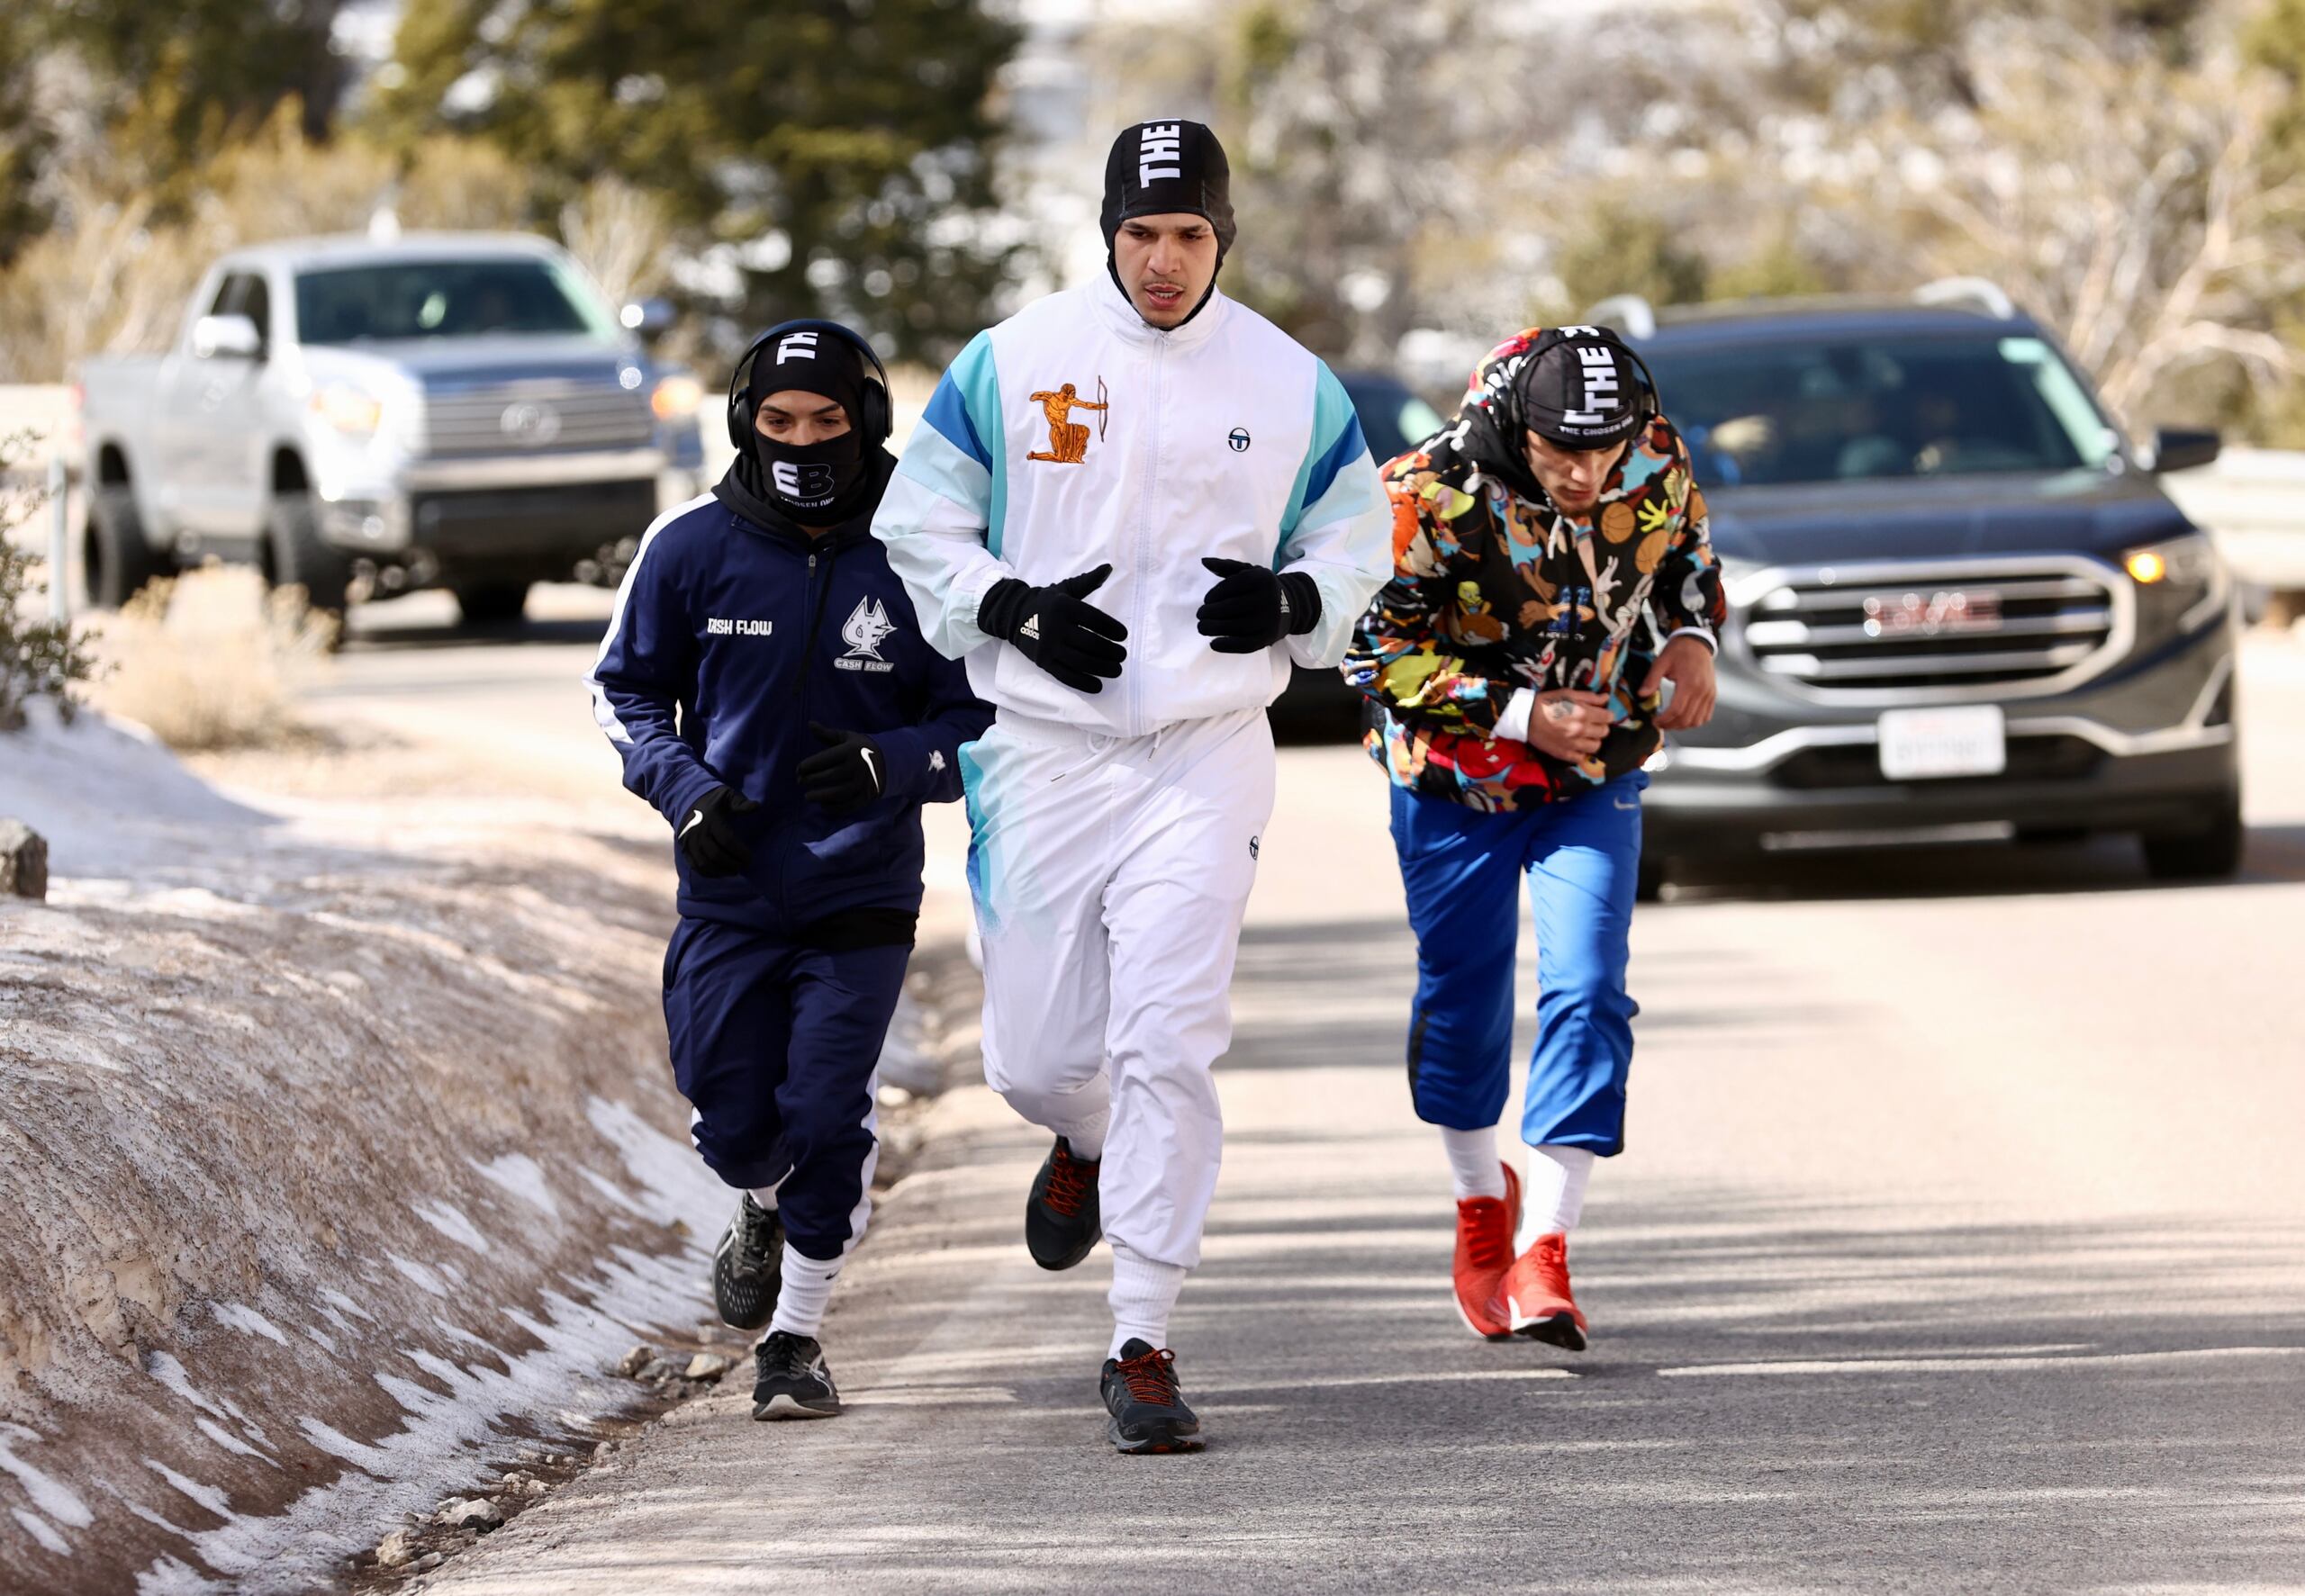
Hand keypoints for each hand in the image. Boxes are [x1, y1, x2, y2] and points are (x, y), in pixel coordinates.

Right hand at [677, 785, 758, 876]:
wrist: (686, 800)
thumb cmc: (713, 800)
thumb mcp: (727, 796)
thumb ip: (741, 803)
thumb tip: (756, 807)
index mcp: (711, 820)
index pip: (727, 840)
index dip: (740, 852)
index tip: (750, 858)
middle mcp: (698, 832)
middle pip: (716, 855)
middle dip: (732, 864)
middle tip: (744, 866)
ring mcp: (689, 842)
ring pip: (705, 864)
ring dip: (721, 871)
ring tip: (734, 870)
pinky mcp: (684, 849)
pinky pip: (696, 866)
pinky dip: (709, 873)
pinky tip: (721, 873)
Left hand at [797, 723, 885, 813]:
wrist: (887, 761)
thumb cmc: (858, 748)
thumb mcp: (845, 738)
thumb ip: (826, 733)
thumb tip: (809, 724)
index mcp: (851, 750)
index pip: (824, 759)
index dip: (807, 765)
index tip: (798, 769)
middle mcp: (859, 766)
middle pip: (829, 776)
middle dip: (810, 780)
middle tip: (800, 781)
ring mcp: (864, 782)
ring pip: (838, 793)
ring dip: (819, 796)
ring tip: (807, 796)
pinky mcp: (868, 795)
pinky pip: (849, 805)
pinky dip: (834, 808)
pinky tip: (823, 805)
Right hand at [978, 564, 1128, 692]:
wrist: (1013, 615)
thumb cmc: (1046, 602)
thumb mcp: (1065, 589)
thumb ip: (1088, 581)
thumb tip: (1109, 568)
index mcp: (1064, 607)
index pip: (1095, 619)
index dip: (1112, 629)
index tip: (1124, 635)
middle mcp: (1056, 627)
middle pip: (1091, 644)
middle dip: (1112, 652)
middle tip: (1123, 655)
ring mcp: (1048, 647)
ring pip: (1082, 662)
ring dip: (1103, 668)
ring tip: (1117, 669)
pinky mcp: (1043, 662)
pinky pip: (1066, 676)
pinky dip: (1084, 683)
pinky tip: (1098, 686)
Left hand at [1195, 558, 1321, 653]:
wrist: (1290, 606)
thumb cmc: (1261, 588)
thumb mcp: (1248, 572)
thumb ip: (1226, 566)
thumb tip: (1204, 561)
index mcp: (1262, 579)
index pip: (1231, 586)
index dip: (1214, 595)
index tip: (1206, 601)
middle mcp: (1267, 598)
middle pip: (1230, 607)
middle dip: (1210, 612)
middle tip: (1200, 615)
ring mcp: (1268, 620)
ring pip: (1235, 626)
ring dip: (1213, 628)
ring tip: (1202, 627)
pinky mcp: (1267, 637)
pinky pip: (1244, 644)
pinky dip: (1227, 646)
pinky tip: (1213, 643)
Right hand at [1524, 689, 1613, 761]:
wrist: (1526, 717)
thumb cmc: (1548, 702)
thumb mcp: (1569, 694)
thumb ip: (1589, 697)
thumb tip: (1606, 698)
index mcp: (1584, 713)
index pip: (1608, 717)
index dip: (1606, 715)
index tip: (1601, 715)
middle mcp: (1581, 730)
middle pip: (1604, 732)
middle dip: (1600, 727)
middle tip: (1592, 724)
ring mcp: (1573, 744)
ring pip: (1596, 746)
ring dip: (1593, 740)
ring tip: (1586, 736)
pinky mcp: (1564, 754)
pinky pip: (1581, 758)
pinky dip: (1581, 753)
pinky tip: (1577, 746)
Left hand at [1641, 634, 1717, 730]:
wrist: (1697, 642)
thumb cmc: (1679, 651)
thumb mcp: (1661, 662)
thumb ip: (1651, 679)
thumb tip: (1642, 695)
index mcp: (1689, 683)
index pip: (1676, 710)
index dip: (1664, 719)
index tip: (1654, 721)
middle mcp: (1702, 690)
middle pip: (1686, 718)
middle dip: (1671, 725)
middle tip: (1659, 724)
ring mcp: (1709, 693)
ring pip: (1697, 720)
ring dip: (1682, 726)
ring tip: (1670, 723)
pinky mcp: (1712, 694)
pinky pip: (1706, 715)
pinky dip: (1695, 721)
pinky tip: (1683, 719)